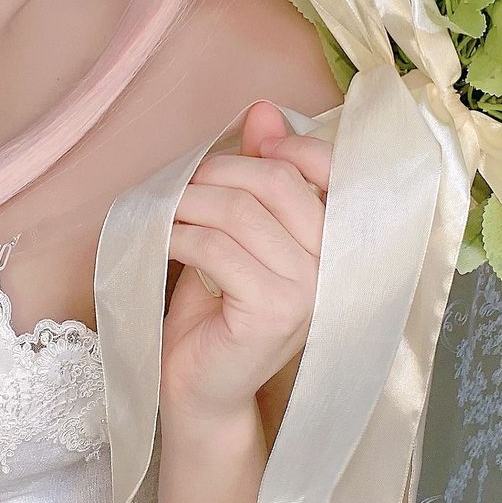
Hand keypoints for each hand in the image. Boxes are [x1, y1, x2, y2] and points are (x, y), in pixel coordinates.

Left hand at [160, 100, 333, 426]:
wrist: (203, 391)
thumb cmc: (219, 312)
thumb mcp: (239, 233)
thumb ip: (257, 175)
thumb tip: (262, 110)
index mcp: (341, 241)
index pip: (333, 169)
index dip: (289, 146)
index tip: (246, 150)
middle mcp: (337, 264)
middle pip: (275, 182)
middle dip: (217, 173)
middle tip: (179, 187)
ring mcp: (310, 290)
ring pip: (239, 212)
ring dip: (188, 203)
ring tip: (163, 213)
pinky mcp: (274, 311)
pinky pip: (217, 248)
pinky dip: (178, 236)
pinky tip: (161, 242)